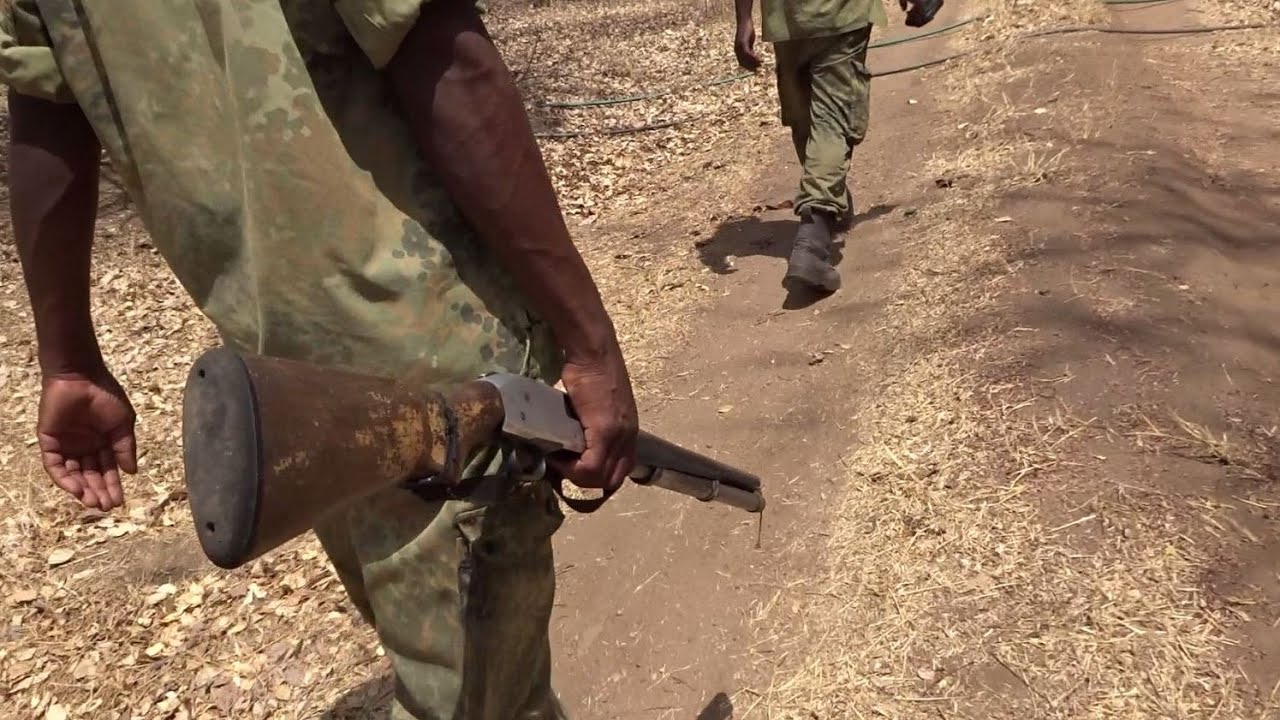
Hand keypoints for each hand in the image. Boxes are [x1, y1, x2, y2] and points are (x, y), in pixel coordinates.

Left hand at [36, 370, 137, 509]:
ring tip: (93, 502)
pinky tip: (77, 490)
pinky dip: (64, 479)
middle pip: (90, 475)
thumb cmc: (105, 395)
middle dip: (99, 491)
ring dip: (82, 489)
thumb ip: (125, 448)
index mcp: (103, 442)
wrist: (81, 376)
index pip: (107, 469)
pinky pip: (55, 465)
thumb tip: (131, 472)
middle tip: (106, 507)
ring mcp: (66, 445)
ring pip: (73, 474)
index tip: (119, 502)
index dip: (113, 485)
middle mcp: (84, 447)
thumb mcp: (123, 423)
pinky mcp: (49, 442)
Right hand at [553, 350, 637, 491]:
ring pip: (602, 478)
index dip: (597, 476)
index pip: (620, 470)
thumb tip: (573, 438)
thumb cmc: (591, 369)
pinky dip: (572, 468)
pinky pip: (591, 466)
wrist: (592, 350)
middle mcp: (628, 437)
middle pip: (612, 479)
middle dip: (586, 481)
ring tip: (558, 461)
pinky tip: (557, 456)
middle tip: (564, 467)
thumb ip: (592, 423)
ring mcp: (618, 435)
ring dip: (577, 475)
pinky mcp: (605, 430)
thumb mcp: (597, 403)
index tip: (573, 465)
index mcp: (628, 431)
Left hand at [734, 23, 760, 70]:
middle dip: (751, 66)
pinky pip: (747, 53)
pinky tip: (759, 58)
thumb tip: (753, 56)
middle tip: (759, 68)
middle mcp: (737, 50)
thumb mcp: (748, 42)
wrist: (744, 21)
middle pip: (743, 63)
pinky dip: (753, 57)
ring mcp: (739, 46)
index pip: (742, 63)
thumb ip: (749, 49)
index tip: (755, 69)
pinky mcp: (742, 42)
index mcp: (737, 51)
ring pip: (745, 59)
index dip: (748, 67)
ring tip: (761, 63)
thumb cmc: (747, 31)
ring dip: (753, 62)